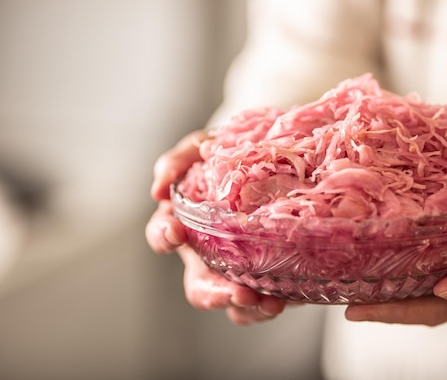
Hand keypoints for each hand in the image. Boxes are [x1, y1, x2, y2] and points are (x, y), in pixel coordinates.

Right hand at [145, 130, 285, 324]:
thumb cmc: (229, 156)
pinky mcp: (265, 277)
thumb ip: (180, 159)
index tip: (176, 231)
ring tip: (266, 302)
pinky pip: (259, 305)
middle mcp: (207, 254)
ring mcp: (236, 269)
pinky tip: (279, 301)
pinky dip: (265, 308)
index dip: (164, 236)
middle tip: (236, 290)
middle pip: (198, 286)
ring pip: (230, 301)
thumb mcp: (204, 146)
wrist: (273, 160)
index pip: (162, 235)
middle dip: (214, 293)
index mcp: (186, 224)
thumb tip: (159, 187)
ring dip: (245, 306)